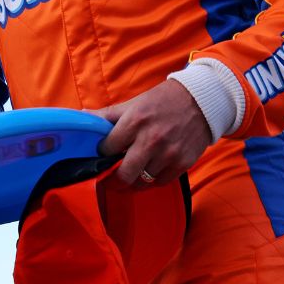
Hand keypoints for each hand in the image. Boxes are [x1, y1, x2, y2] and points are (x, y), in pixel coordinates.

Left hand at [89, 80, 211, 186]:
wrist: (201, 102)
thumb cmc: (162, 102)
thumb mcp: (133, 104)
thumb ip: (107, 115)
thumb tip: (81, 117)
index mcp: (134, 122)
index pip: (107, 149)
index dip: (102, 153)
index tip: (102, 154)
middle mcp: (151, 140)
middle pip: (124, 174)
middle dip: (114, 180)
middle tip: (110, 179)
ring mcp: (168, 154)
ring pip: (142, 181)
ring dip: (134, 181)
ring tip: (130, 175)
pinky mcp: (183, 163)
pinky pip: (160, 182)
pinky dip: (152, 180)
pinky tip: (148, 172)